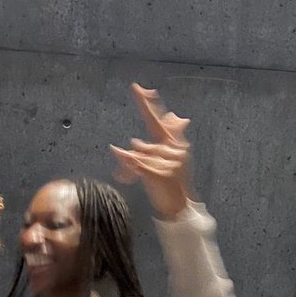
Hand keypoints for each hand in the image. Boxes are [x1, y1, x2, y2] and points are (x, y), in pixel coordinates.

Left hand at [111, 83, 191, 218]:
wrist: (179, 207)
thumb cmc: (173, 182)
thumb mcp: (173, 158)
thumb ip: (172, 136)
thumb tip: (175, 115)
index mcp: (175, 145)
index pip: (161, 121)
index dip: (151, 105)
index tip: (142, 89)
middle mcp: (175, 150)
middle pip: (150, 133)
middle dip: (145, 113)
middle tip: (137, 89)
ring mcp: (170, 162)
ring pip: (141, 152)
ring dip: (130, 163)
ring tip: (126, 175)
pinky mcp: (162, 174)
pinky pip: (138, 164)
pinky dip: (126, 161)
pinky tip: (116, 151)